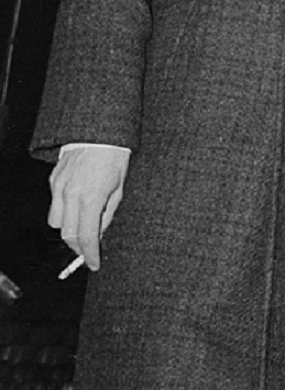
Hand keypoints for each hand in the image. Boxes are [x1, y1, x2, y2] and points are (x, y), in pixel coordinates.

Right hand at [48, 146, 129, 270]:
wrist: (100, 131)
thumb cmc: (116, 156)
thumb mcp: (120, 187)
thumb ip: (108, 213)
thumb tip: (100, 232)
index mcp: (91, 198)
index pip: (87, 237)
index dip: (90, 254)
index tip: (94, 263)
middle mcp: (71, 195)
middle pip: (67, 234)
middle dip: (78, 246)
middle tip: (89, 250)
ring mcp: (59, 187)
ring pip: (55, 222)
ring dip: (68, 229)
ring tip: (83, 227)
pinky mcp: (53, 180)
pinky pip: (54, 204)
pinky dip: (64, 211)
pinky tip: (76, 207)